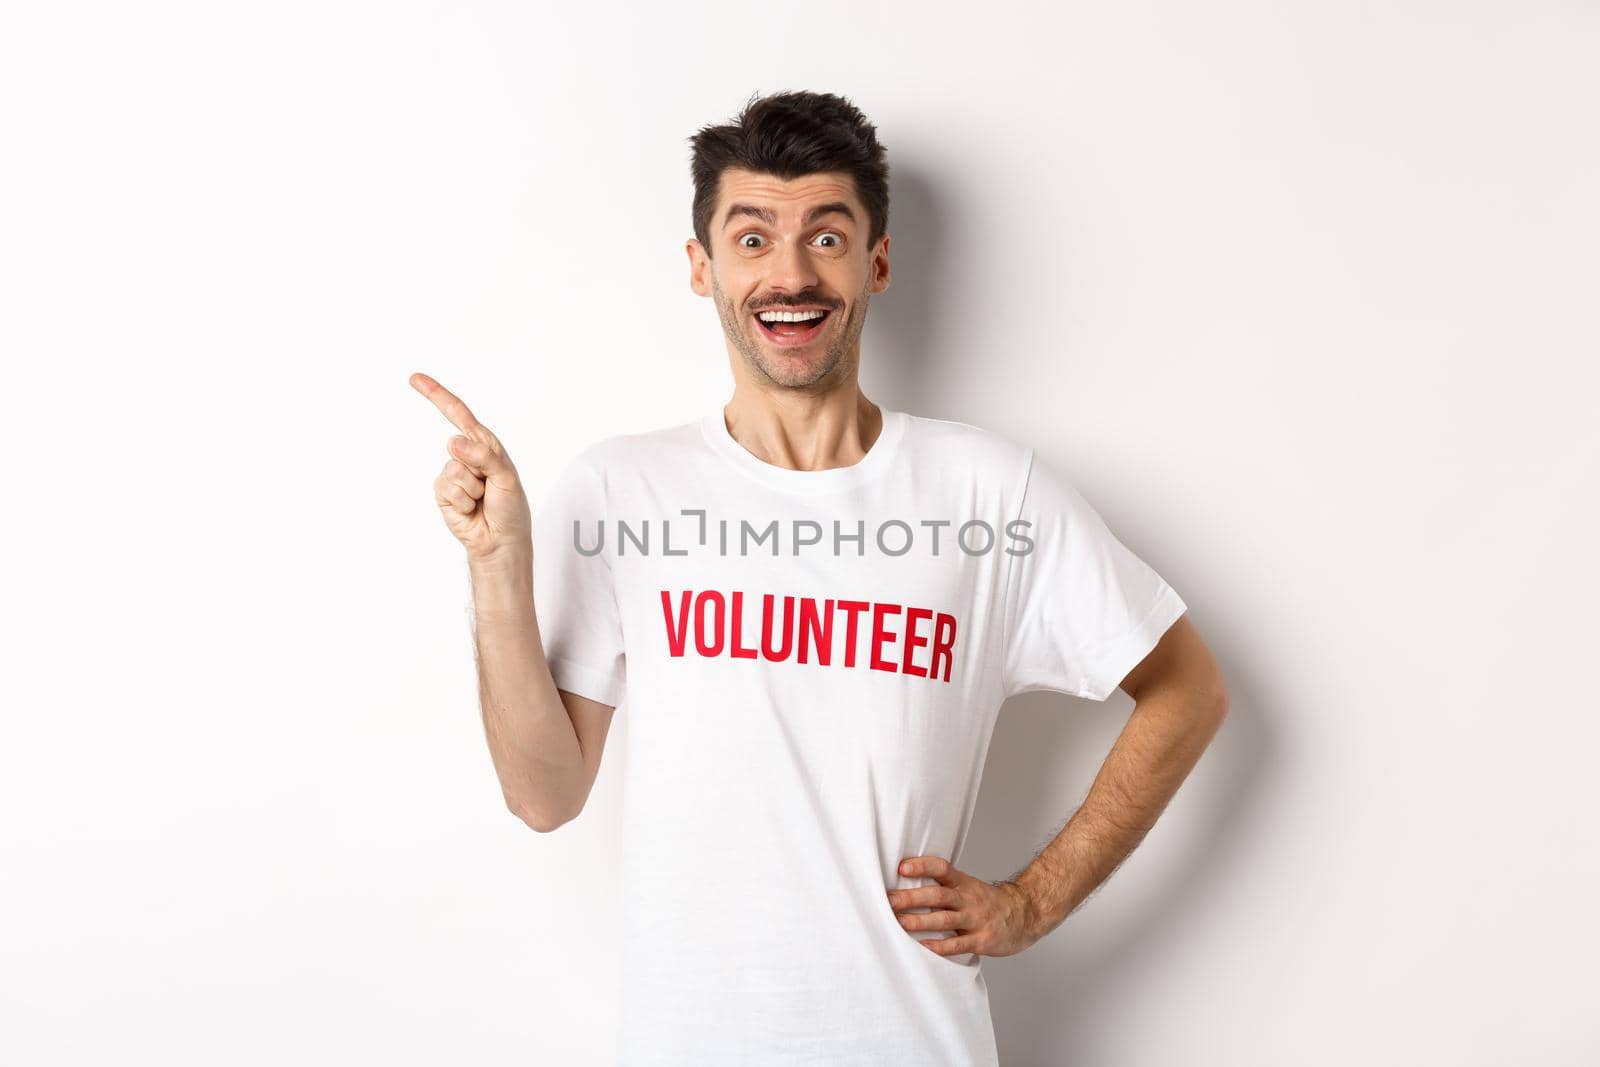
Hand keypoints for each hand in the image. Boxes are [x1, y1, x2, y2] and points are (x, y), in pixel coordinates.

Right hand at [410, 372, 531, 565]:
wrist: (501, 540)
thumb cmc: (510, 508)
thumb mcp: (506, 477)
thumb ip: (484, 456)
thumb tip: (454, 441)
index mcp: (485, 445)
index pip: (458, 414)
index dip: (437, 395)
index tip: (416, 379)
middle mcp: (467, 455)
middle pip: (456, 445)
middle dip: (475, 466)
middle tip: (490, 487)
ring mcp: (453, 474)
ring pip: (453, 470)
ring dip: (472, 489)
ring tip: (482, 499)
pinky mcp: (443, 492)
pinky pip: (447, 488)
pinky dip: (462, 500)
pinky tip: (470, 508)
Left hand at [887, 855, 1043, 959]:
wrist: (1026, 915)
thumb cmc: (988, 902)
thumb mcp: (969, 887)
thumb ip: (943, 887)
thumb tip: (905, 886)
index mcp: (963, 883)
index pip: (942, 868)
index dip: (922, 866)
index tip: (902, 867)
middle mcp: (968, 899)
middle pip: (938, 895)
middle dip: (911, 897)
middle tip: (889, 900)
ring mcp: (975, 919)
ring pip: (944, 919)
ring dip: (920, 921)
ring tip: (899, 923)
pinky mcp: (981, 940)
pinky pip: (958, 944)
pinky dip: (939, 946)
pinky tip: (923, 947)